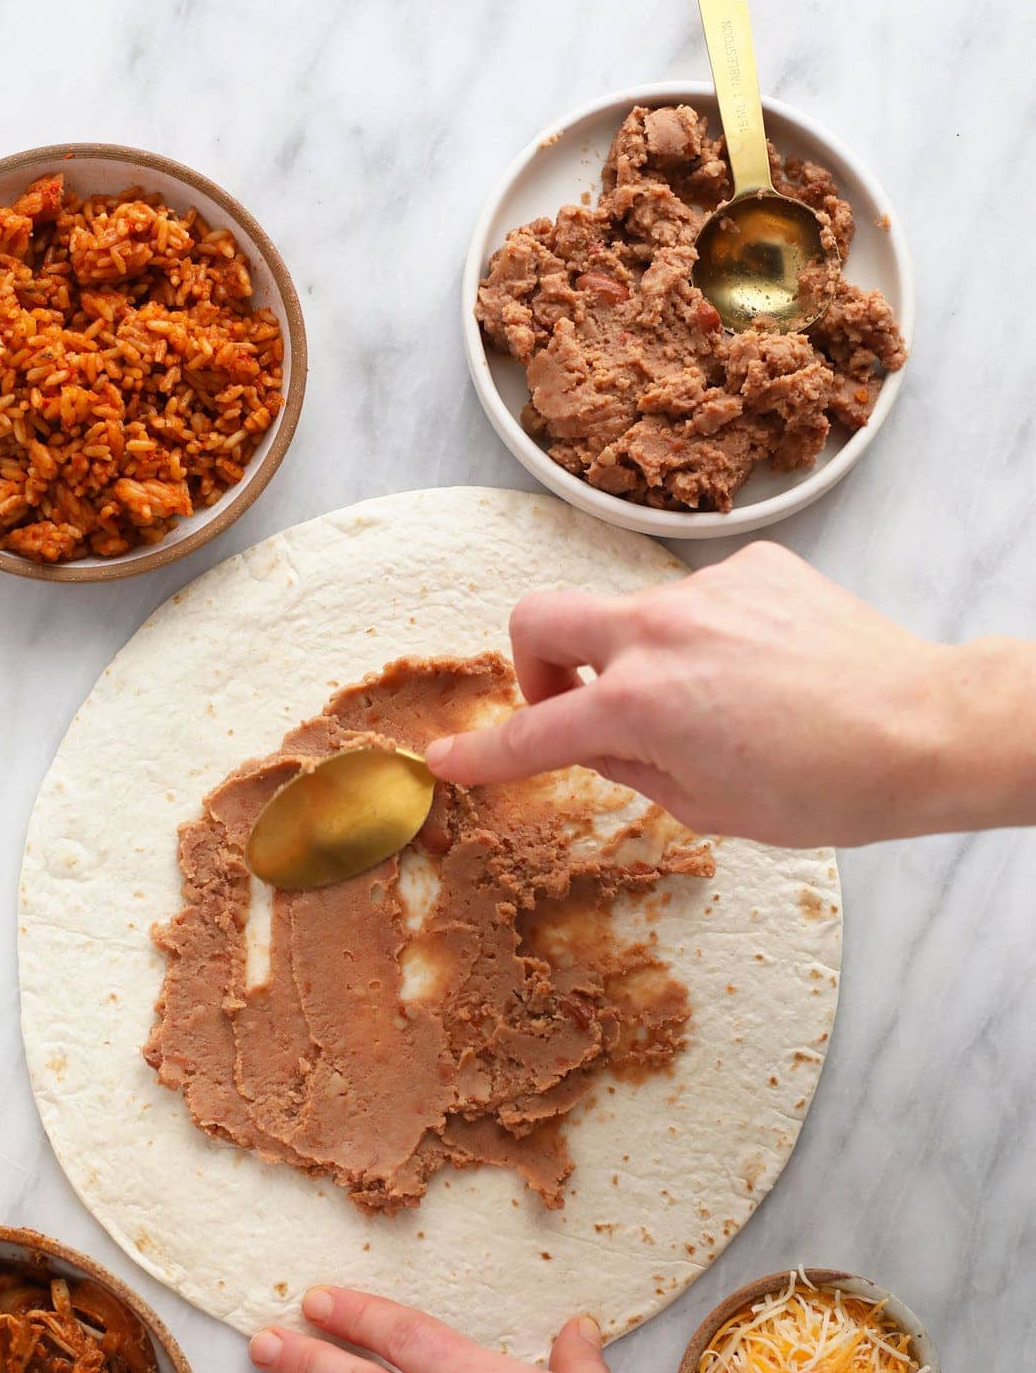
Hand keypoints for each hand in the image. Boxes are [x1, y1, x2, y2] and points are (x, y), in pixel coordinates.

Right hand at [424, 542, 1034, 847]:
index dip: (483, 755)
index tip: (448, 761)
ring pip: (632, 616)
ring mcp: (705, 592)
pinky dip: (708, 637)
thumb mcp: (708, 806)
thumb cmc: (825, 786)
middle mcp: (657, 633)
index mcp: (638, 705)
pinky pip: (700, 601)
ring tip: (717, 705)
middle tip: (572, 704)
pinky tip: (762, 672)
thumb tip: (605, 741)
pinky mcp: (754, 567)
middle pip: (539, 618)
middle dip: (533, 664)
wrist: (923, 728)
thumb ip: (636, 768)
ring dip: (641, 658)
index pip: (533, 731)